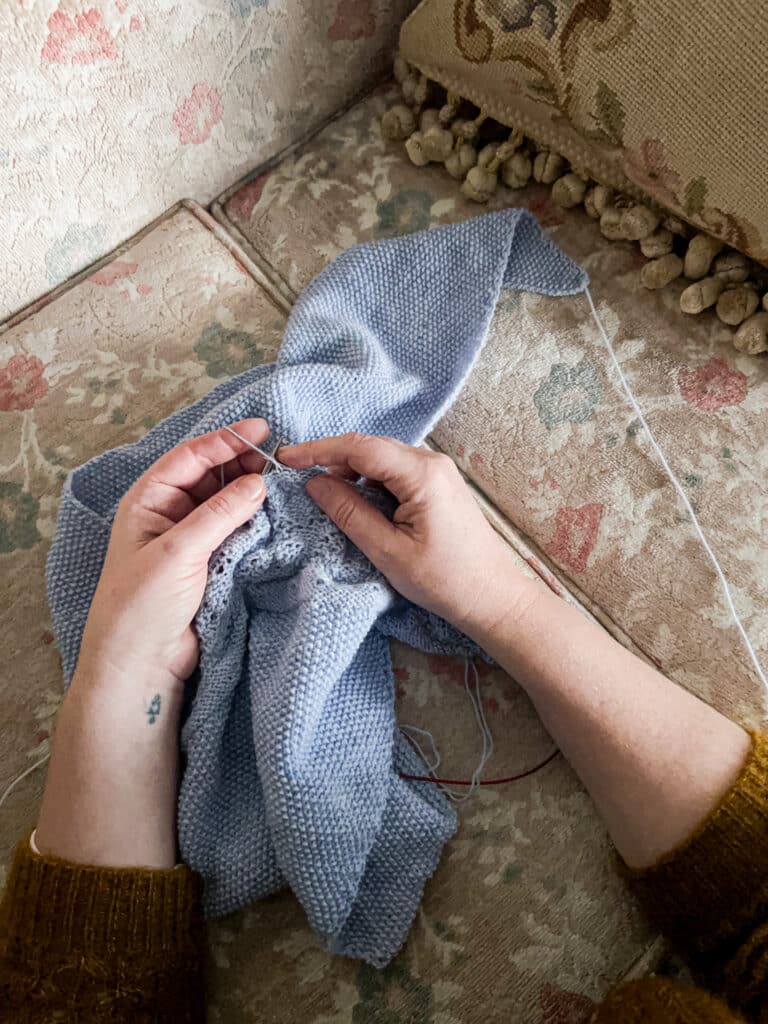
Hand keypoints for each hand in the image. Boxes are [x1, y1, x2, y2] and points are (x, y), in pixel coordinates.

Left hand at [36, 420, 270, 867]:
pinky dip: (255, 520)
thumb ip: (220, 513)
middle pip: (211, 475)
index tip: (263, 430)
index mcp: (149, 500)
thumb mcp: (179, 551)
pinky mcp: (211, 562)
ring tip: (283, 484)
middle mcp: (170, 513)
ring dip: (251, 491)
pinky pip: (237, 530)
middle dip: (243, 463)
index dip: (226, 440)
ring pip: (227, 502)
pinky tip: (276, 514)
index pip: (191, 457)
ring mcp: (192, 538)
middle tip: (279, 460)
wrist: (142, 662)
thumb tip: (259, 483)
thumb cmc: (143, 603)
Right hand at [279, 433, 525, 637]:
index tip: (286, 458)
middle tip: (302, 479)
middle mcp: (433, 463)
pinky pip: (397, 471)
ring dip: (353, 471)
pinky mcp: (440, 485)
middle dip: (334, 460)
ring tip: (331, 497)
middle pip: (371, 447)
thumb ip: (349, 513)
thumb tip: (315, 483)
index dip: (318, 449)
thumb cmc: (444, 580)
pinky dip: (372, 481)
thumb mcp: (387, 551)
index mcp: (422, 474)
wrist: (493, 597)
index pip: (360, 447)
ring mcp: (439, 472)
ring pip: (383, 458)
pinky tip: (361, 502)